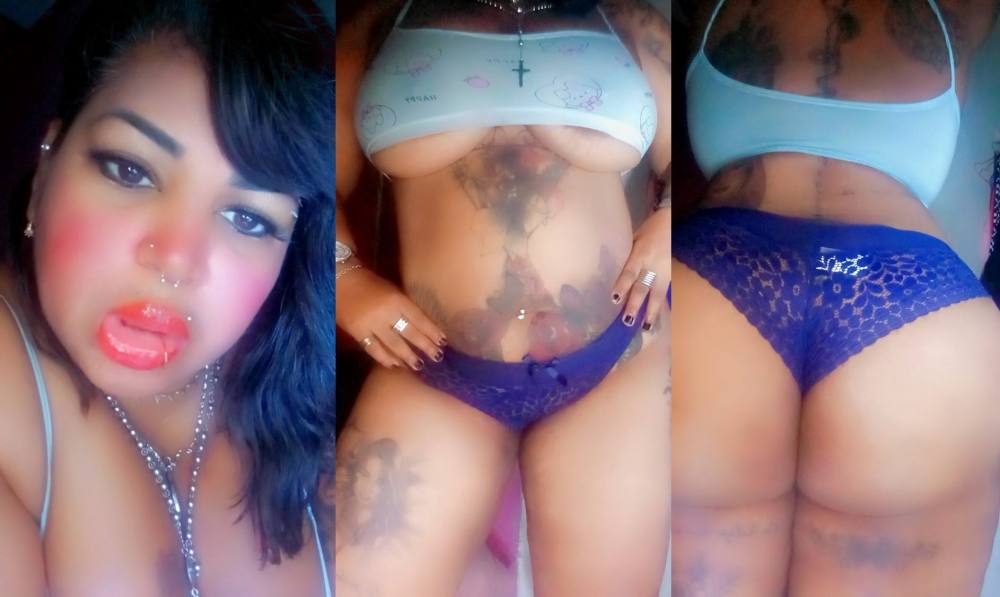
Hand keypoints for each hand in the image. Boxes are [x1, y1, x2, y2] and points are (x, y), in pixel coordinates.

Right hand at [336, 266, 446, 369]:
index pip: (419, 319)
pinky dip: (385, 358)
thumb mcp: (392, 290)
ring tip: (418, 365)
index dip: (432, 331)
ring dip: (407, 356)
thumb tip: (421, 326)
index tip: (443, 341)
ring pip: (393, 344)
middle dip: (425, 346)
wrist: (340, 280)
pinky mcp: (358, 332)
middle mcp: (386, 313)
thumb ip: (404, 307)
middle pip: (410, 333)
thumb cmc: (370, 283)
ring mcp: (371, 324)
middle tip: (437, 357)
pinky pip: (374, 349)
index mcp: (396, 299)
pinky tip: (395, 365)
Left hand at [611, 207, 670, 329]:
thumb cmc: (652, 228)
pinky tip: (657, 318)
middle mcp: (653, 264)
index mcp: (641, 252)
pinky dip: (660, 306)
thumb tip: (612, 270)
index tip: (615, 299)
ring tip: (646, 326)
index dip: (622, 285)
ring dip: (651, 311)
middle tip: (628, 320)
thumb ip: (627, 253)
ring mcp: (666, 271)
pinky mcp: (674, 275)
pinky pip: (666, 293)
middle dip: (635, 304)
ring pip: (657, 294)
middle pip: (643, 287)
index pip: (630, 271)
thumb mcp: (636, 236)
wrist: (677, 221)